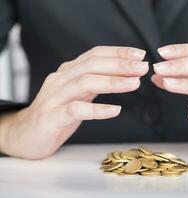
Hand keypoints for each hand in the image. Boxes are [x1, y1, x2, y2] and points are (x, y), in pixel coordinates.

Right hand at [0, 46, 147, 158]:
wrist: (26, 134)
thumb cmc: (57, 113)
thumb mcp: (78, 94)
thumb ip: (95, 83)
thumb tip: (125, 74)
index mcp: (69, 72)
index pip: (95, 55)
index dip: (118, 52)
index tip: (139, 54)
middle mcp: (61, 79)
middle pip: (92, 65)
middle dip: (120, 65)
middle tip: (142, 67)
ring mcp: (55, 97)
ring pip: (85, 83)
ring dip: (113, 82)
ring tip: (134, 83)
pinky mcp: (52, 116)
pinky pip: (76, 110)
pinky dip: (97, 109)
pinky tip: (115, 110)